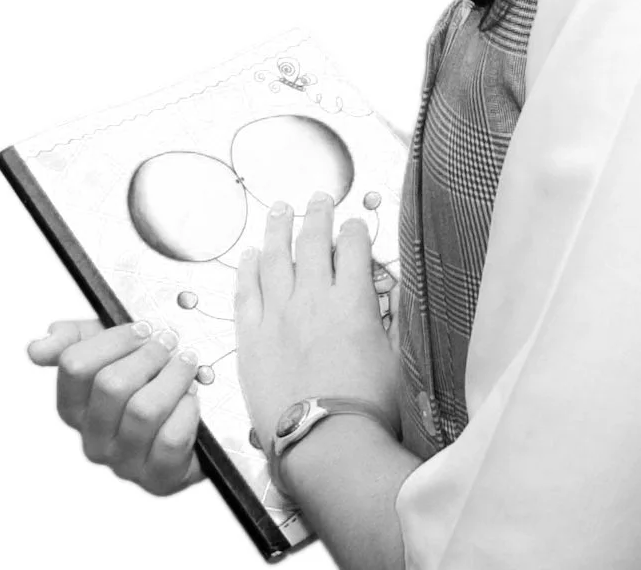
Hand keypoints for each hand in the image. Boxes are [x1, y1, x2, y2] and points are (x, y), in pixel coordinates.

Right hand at [27, 316, 206, 495]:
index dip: (113, 340)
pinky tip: (193, 397)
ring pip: (143, 411)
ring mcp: (124, 464)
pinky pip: (171, 439)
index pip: (74, 366)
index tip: (143, 328)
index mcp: (73, 408)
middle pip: (110, 386)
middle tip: (171, 341)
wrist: (188, 423)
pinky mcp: (158, 479)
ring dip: (172, 378)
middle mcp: (92, 440)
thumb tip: (34, 350)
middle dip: (147, 356)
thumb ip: (71, 340)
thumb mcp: (108, 351)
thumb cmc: (143, 382)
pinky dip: (186, 411)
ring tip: (187, 363)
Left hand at [234, 194, 405, 450]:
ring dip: (278, 229)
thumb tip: (388, 298)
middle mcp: (312, 300)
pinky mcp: (251, 337)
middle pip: (312, 244)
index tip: (353, 222)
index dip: (354, 230)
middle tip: (318, 198)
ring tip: (280, 209)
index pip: (353, 250)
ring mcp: (278, 316)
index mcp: (351, 303)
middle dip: (317, 216)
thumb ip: (388, 322)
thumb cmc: (366, 411)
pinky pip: (246, 291)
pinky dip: (248, 269)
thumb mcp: (394, 360)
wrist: (325, 441)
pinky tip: (249, 254)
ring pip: (275, 258)